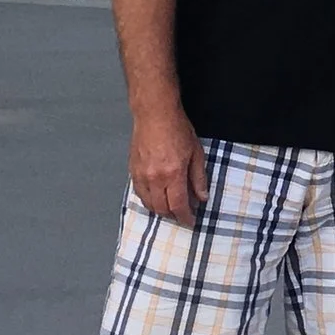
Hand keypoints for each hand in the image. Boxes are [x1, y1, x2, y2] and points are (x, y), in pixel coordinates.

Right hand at [129, 105, 207, 222]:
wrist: (155, 113)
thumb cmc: (176, 128)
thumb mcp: (196, 152)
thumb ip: (198, 177)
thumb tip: (202, 197)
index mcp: (173, 174)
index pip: (178, 205)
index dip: (185, 217)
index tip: (191, 221)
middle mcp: (155, 178)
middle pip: (162, 209)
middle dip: (173, 215)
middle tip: (182, 213)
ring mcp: (141, 175)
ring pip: (149, 204)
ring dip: (160, 209)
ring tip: (170, 206)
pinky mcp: (133, 171)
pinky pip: (139, 193)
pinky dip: (149, 199)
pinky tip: (157, 195)